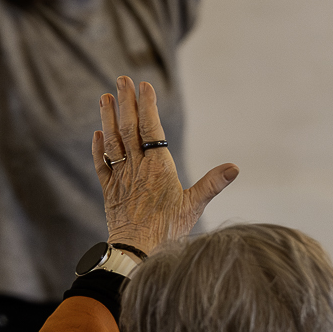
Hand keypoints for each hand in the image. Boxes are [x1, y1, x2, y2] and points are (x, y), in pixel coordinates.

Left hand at [91, 78, 238, 254]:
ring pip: (113, 141)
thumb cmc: (168, 230)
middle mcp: (137, 167)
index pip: (151, 128)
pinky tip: (97, 134)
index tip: (144, 85)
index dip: (147, 106)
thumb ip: (212, 183)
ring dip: (108, 118)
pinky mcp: (109, 190)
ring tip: (105, 97)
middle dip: (125, 102)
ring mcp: (121, 178)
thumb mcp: (194, 206)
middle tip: (122, 79)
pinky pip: (101, 165)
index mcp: (159, 167)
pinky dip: (98, 148)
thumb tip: (235, 167)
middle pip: (129, 128)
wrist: (136, 252)